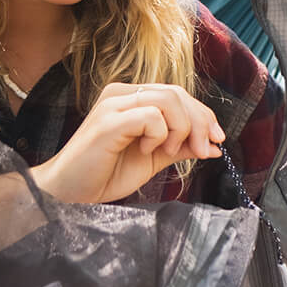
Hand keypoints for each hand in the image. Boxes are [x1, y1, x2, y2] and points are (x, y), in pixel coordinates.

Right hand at [31, 82, 224, 203]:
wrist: (70, 192)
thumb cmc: (105, 174)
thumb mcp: (153, 158)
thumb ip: (179, 147)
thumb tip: (213, 145)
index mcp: (130, 98)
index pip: (177, 94)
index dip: (203, 115)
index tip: (216, 142)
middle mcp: (121, 94)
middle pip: (177, 93)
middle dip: (200, 122)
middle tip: (204, 150)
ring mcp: (113, 105)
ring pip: (168, 100)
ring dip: (180, 129)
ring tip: (167, 152)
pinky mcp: (108, 122)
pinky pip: (151, 117)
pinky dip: (159, 136)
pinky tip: (146, 151)